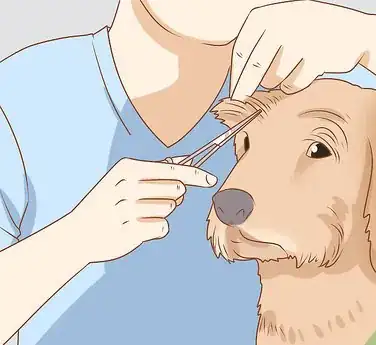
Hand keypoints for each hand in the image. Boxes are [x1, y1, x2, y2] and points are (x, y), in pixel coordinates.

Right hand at [66, 157, 217, 262]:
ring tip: (137, 215)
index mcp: (128, 168)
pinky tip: (138, 228)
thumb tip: (185, 162)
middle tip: (152, 200)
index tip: (211, 179)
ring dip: (160, 213)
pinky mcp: (131, 232)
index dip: (195, 175)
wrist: (77, 234)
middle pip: (176, 190)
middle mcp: (128, 186)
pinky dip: (156, 229)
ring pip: (169, 209)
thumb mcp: (122, 178)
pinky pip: (163, 228)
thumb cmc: (108, 202)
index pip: (172, 170)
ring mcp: (128, 210)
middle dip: (172, 196)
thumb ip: (154, 170)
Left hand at [230, 0, 367, 99]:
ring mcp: (300, 40)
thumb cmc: (311, 33)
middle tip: (241, 100)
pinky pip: (293, 84)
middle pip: (254, 68)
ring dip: (279, 82)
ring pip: (274, 79)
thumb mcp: (283, 23)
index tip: (234, 92)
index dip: (236, 75)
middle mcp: (282, 23)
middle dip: (246, 88)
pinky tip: (304, 73)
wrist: (354, 33)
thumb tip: (236, 79)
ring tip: (293, 69)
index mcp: (268, 14)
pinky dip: (295, 85)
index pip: (242, 50)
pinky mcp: (316, 58)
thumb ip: (259, 43)